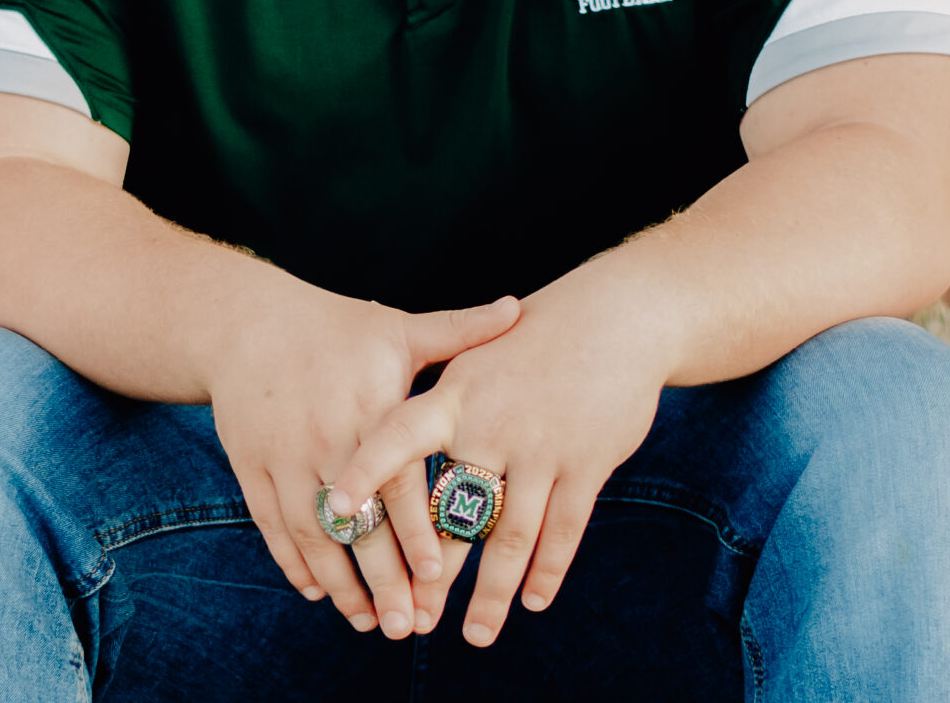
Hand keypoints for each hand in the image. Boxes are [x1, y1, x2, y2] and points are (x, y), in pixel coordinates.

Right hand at [206, 270, 519, 638]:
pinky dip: (295, 563)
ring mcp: (284, 457)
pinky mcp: (252, 468)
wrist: (249, 323)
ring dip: (340, 584)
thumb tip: (518, 309)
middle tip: (407, 626)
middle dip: (382, 579)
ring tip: (370, 621)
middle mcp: (327, 437)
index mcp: (369, 407)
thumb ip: (459, 330)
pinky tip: (319, 591)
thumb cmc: (336, 327)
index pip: (397, 481)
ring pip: (314, 534)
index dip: (416, 530)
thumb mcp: (398, 326)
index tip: (438, 574)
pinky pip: (274, 527)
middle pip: (359, 521)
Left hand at [327, 258, 668, 644]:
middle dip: (432, 576)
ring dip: (491, 594)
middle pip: (453, 513)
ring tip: (475, 634)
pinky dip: (547, 571)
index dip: (365, 472)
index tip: (334, 510)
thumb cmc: (537, 338)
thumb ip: (439, 408)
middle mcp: (493, 423)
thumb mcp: (478, 356)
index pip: (397, 435)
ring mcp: (542, 446)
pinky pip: (562, 532)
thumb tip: (387, 447)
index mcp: (457, 395)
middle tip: (411, 621)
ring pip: (509, 537)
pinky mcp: (586, 464)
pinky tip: (533, 599)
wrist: (615, 317)